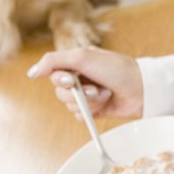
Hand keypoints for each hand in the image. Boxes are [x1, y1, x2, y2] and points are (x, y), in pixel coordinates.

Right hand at [27, 46, 143, 118]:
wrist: (141, 89)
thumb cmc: (117, 69)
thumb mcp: (83, 57)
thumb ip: (54, 61)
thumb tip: (31, 73)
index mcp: (76, 62)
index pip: (52, 72)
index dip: (60, 79)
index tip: (72, 79)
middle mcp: (79, 77)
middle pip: (59, 91)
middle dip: (77, 92)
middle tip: (95, 88)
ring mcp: (86, 94)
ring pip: (69, 105)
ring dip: (88, 101)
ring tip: (104, 94)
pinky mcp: (93, 110)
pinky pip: (79, 116)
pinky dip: (91, 112)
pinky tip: (105, 103)